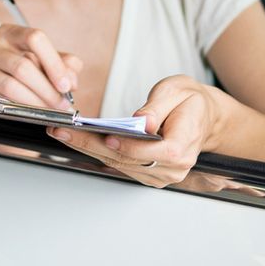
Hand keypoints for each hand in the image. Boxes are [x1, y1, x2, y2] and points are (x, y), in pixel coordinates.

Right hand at [0, 24, 83, 109]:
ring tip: (50, 112)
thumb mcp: (46, 66)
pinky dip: (18, 109)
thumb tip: (71, 79)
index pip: (35, 38)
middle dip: (47, 89)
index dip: (54, 63)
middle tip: (62, 105)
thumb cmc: (24, 78)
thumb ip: (63, 65)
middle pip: (23, 65)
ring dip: (35, 102)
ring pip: (11, 85)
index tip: (66, 85)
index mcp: (10, 33)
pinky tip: (30, 114)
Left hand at [48, 75, 227, 187]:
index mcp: (182, 146)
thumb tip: (143, 121)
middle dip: (92, 144)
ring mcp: (159, 175)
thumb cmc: (191, 103)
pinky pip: (119, 165)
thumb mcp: (179, 91)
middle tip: (64, 131)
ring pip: (118, 164)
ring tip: (63, 133)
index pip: (154, 153)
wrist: (201, 118)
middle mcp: (172, 168)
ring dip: (88, 149)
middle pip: (127, 160)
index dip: (130, 147)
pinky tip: (79, 139)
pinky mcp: (148, 174)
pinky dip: (97, 151)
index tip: (108, 137)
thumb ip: (159, 106)